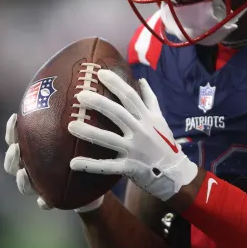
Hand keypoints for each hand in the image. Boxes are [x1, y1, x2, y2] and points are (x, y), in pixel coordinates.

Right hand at [3, 113, 102, 211]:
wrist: (100, 179)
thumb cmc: (92, 148)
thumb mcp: (89, 127)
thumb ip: (83, 109)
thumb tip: (90, 78)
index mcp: (37, 148)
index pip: (17, 138)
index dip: (11, 130)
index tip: (15, 117)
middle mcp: (35, 166)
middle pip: (13, 163)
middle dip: (11, 156)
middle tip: (16, 147)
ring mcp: (42, 185)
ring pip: (23, 185)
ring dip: (21, 180)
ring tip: (24, 174)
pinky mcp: (55, 200)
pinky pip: (45, 203)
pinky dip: (43, 202)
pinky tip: (44, 201)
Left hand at [69, 69, 197, 200]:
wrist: (175, 173)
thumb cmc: (165, 143)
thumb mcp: (160, 119)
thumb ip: (150, 100)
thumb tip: (141, 80)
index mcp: (147, 118)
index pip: (130, 96)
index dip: (116, 84)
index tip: (100, 73)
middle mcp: (141, 131)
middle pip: (118, 113)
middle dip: (99, 103)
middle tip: (80, 95)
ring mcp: (135, 150)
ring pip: (110, 139)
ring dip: (90, 132)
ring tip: (71, 125)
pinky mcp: (130, 168)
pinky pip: (108, 167)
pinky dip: (91, 165)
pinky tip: (73, 163)